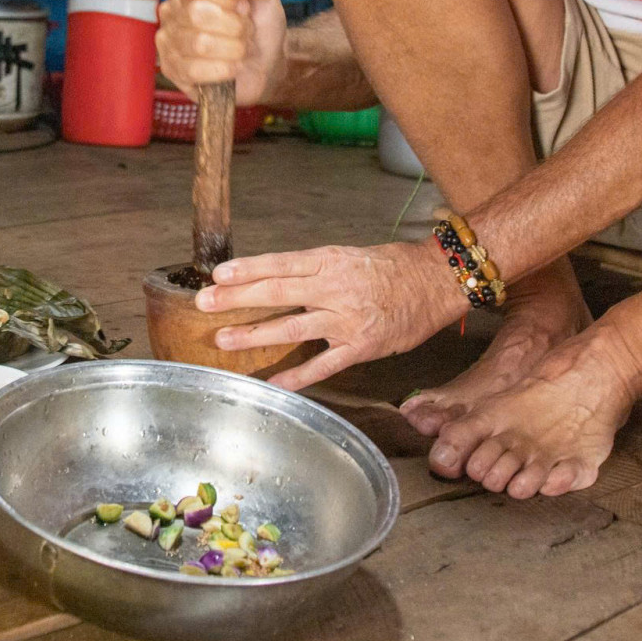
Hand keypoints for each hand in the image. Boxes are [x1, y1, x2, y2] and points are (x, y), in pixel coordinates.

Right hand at [156, 0, 286, 104]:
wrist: (266, 63)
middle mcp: (172, 10)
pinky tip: (231, 66)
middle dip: (234, 26)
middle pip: (197, 14)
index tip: (243, 6)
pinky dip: (224, 70)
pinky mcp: (172, 70)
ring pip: (199, 44)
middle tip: (245, 31)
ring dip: (233, 49)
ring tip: (240, 48)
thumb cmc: (259, 24)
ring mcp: (168, 41)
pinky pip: (195, 70)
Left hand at [197, 241, 465, 390]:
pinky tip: (273, 384)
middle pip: (278, 293)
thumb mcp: (350, 255)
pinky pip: (323, 365)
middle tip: (203, 303)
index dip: (247, 269)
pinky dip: (297, 377)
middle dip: (237, 299)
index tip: (217, 274)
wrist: (438, 281)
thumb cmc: (393, 266)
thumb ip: (315, 270)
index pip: (281, 263)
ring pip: (293, 328)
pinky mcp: (361, 347)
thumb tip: (273, 280)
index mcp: (331, 261)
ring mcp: (348, 320)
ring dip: (255, 336)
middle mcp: (336, 288)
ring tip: (223, 339)